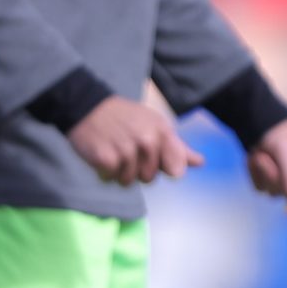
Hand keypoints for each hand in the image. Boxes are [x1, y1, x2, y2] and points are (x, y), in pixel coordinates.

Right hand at [66, 96, 202, 186]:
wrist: (86, 106)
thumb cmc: (124, 118)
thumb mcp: (153, 125)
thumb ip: (177, 147)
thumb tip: (200, 162)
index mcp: (161, 131)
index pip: (175, 169)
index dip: (163, 168)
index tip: (151, 156)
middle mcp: (147, 141)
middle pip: (149, 179)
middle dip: (136, 169)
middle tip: (125, 148)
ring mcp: (126, 150)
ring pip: (128, 181)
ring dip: (118, 171)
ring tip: (112, 150)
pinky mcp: (106, 158)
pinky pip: (110, 179)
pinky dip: (103, 171)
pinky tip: (100, 154)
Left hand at [247, 116, 286, 212]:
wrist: (250, 113)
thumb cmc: (274, 126)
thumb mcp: (284, 148)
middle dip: (276, 178)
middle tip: (263, 158)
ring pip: (275, 192)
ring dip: (263, 174)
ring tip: (259, 153)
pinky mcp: (272, 174)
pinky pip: (261, 187)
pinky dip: (254, 174)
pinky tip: (253, 156)